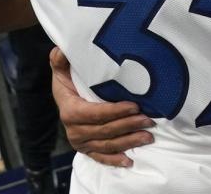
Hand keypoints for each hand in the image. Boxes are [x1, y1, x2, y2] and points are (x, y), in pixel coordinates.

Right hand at [50, 47, 154, 165]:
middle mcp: (74, 130)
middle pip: (105, 131)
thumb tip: (60, 50)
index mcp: (69, 111)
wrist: (64, 98)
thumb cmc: (68, 80)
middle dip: (128, 126)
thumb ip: (61, 60)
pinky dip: (115, 160)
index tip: (135, 106)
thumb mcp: (62, 69)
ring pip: (107, 145)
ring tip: (148, 136)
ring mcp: (80, 142)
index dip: (115, 111)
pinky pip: (101, 157)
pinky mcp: (87, 149)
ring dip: (129, 142)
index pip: (95, 113)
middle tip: (149, 121)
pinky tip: (129, 160)